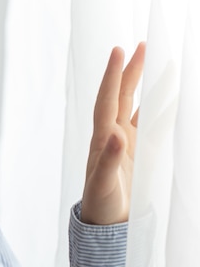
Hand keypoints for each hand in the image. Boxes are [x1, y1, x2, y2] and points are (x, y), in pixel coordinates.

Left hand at [81, 43, 145, 224]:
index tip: (118, 51)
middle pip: (120, 94)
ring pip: (133, 103)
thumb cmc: (99, 203)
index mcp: (101, 137)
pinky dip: (155, 106)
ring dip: (142, 83)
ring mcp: (123, 139)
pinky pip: (146, 121)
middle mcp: (111, 132)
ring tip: (155, 61)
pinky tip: (166, 96)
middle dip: (129, 70)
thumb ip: (108, 160)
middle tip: (141, 45)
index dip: (112, 75)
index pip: (107, 99)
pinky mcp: (134, 149)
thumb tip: (116, 134)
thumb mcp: (102, 183)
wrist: (105, 221)